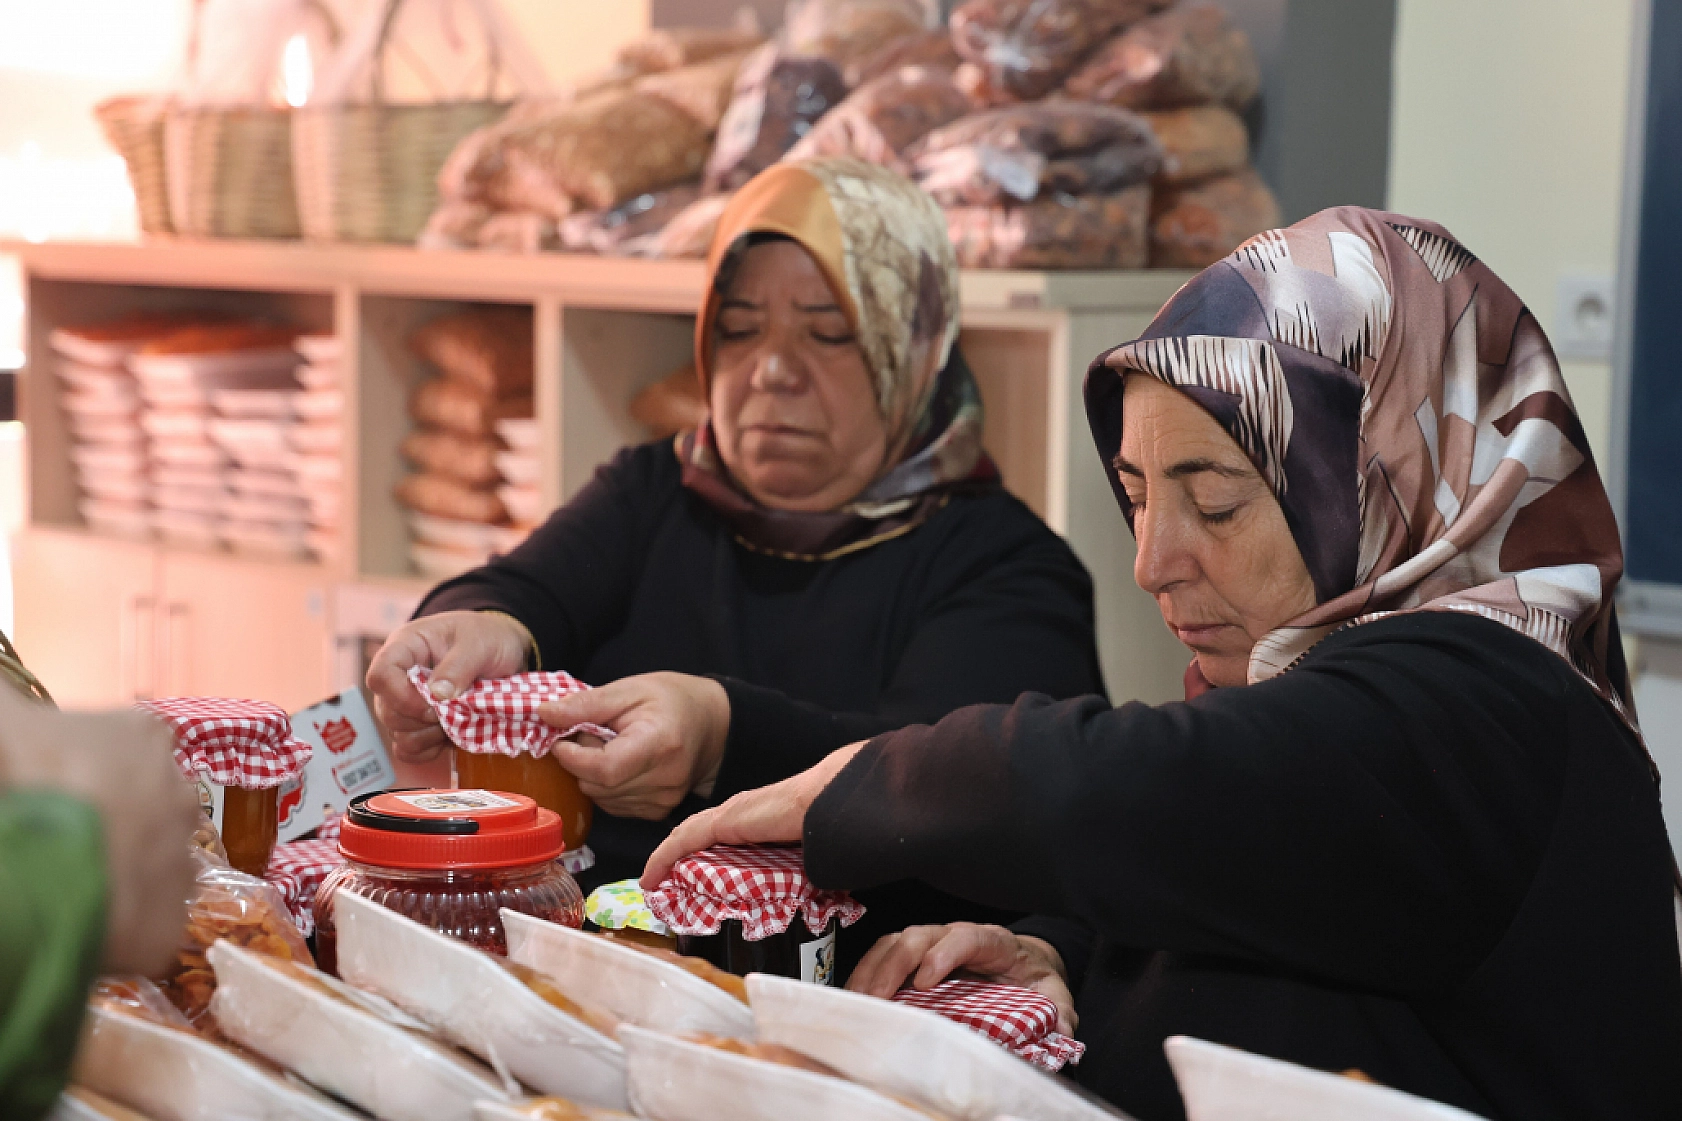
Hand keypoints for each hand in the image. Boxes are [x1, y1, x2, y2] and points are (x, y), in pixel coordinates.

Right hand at [0, 689, 199, 975]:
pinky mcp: (173, 917)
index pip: (125, 740)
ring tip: (67, 880)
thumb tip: (0, 676)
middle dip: (104, 814)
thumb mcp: (7, 725)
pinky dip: (118, 919)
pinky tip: (82, 919)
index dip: (84, 760)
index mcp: (143, 738)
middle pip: (140, 798)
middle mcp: (179, 791)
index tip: (53, 779)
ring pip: (148, 858)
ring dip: (115, 866)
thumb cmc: (34, 782)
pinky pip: (146, 916)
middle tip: (56, 834)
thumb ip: (5, 697)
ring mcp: (182, 855)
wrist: (57, 872)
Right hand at [365, 611, 530, 766]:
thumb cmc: (489, 637)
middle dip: (422, 719)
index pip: (380, 675)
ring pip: (396, 733)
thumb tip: (437, 695)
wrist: (506, 650)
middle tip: (456, 710)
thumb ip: (458, 666)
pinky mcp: (418, 723)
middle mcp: (399, 676)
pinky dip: (428, 749)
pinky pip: (407, 749)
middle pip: (387, 711)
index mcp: (406, 647)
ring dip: (428, 735)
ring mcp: (406, 701)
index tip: (435, 704)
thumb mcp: (480, 644)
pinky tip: (450, 735)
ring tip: (458, 719)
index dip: (402, 697)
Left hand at [540, 673, 729, 819]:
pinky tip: (619, 764)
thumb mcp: (629, 689)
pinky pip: (613, 805)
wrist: (712, 724)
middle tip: (590, 735)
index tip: (563, 738)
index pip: (603, 768)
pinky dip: (605, 786)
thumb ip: (586, 704)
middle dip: (581, 762)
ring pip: (601, 798)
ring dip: (592, 775)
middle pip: (598, 785)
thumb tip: (543, 714)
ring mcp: (663, 801)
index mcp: (659, 744)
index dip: (573, 756)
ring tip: (609, 747)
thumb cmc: (671, 700)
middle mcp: (665, 780)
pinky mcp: (658, 812)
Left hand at [640, 740, 865, 889]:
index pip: (720, 840)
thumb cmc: (827, 828)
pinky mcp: (722, 822)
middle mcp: (738, 816)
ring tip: (653, 884)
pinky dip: (663, 859)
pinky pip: (683, 842)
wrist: (832, 803)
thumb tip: (803, 902)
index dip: (701, 859)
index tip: (690, 883)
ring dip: (666, 861)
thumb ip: (794, 873)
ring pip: (686, 839)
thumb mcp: (805, 857)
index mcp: (757, 822)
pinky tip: (651, 878)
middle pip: (698, 840)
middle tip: (664, 889)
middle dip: (677, 863)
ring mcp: (729, 816)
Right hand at [847, 923, 1077, 1034]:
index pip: (967, 937)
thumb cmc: (1033, 980)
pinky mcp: (916, 956)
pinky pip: (884, 955)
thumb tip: (1062, 1031)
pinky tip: (856, 999)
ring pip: (895, 942)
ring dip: (872, 970)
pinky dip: (867, 974)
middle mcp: (957, 935)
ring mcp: (933, 942)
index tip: (926, 982)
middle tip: (877, 1001)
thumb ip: (1060, 1012)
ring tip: (858, 1004)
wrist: (1025, 963)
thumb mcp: (1054, 995)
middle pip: (920, 935)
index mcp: (995, 942)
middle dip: (895, 965)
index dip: (944, 954)